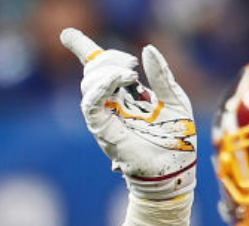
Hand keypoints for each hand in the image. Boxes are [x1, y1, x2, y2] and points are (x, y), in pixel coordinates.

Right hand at [61, 28, 196, 199]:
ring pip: (89, 84)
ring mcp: (105, 115)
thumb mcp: (174, 99)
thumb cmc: (178, 137)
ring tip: (131, 74)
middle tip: (132, 64)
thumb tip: (147, 49)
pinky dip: (99, 88)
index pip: (100, 68)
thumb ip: (161, 75)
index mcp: (127, 94)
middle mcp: (112, 103)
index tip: (70, 36)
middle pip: (92, 71)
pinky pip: (90, 104)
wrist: (178, 167)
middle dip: (108, 58)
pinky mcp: (102, 129)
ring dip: (107, 71)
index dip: (83, 49)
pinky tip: (117, 80)